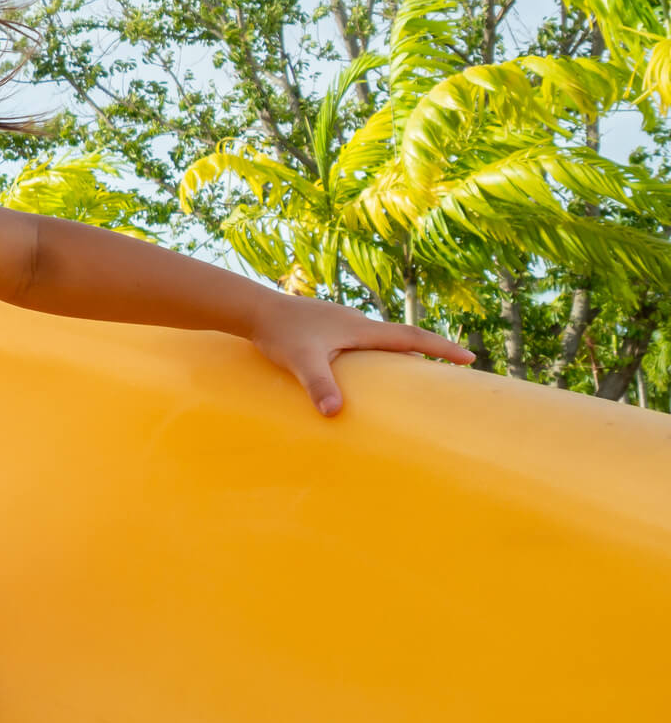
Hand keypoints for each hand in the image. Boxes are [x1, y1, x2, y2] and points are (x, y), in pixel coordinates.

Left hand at [248, 294, 476, 416]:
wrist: (253, 309)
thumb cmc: (279, 333)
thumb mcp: (301, 361)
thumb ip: (319, 385)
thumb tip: (335, 413)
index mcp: (359, 329)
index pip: (411, 337)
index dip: (440, 348)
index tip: (469, 358)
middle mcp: (355, 322)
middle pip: (400, 338)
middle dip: (427, 351)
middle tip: (451, 367)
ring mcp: (340, 323)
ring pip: (379, 339)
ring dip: (399, 353)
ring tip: (414, 374)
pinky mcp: (326, 327)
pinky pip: (360, 341)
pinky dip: (374, 354)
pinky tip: (366, 368)